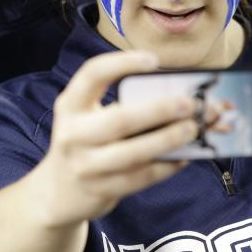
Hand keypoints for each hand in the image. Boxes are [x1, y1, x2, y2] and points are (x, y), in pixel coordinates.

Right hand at [33, 51, 197, 227]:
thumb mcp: (87, 117)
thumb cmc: (85, 142)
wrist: (58, 191)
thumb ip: (120, 104)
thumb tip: (175, 94)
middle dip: (159, 110)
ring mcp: (85, 166)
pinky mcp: (101, 190)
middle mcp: (73, 134)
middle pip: (120, 119)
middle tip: (189, 103)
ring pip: (133, 154)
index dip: (122, 64)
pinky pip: (140, 178)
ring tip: (193, 129)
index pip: (92, 74)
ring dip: (168, 140)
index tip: (153, 60)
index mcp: (70, 105)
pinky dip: (165, 167)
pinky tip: (184, 157)